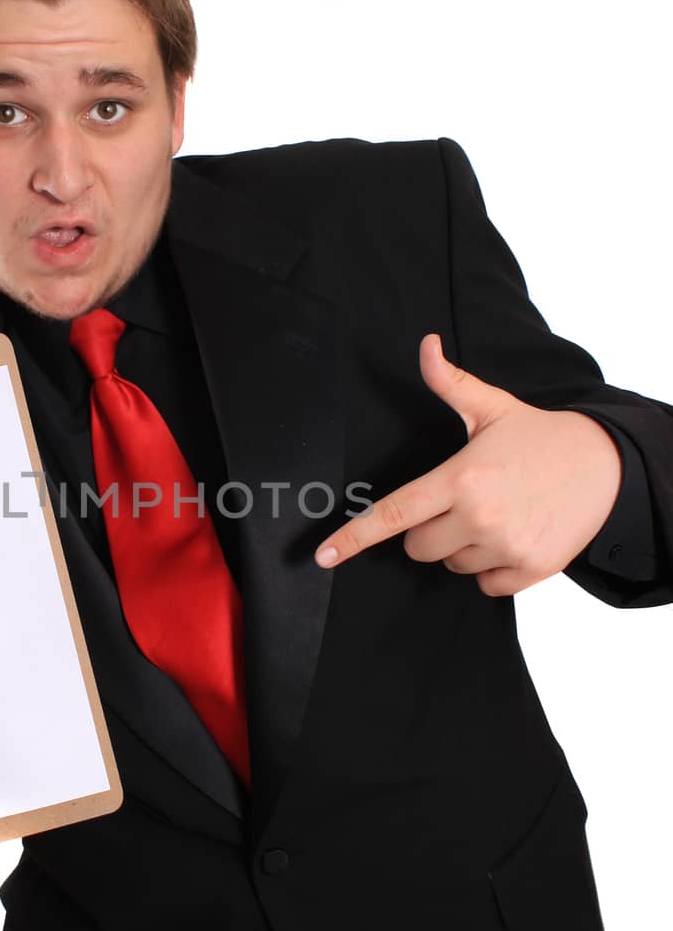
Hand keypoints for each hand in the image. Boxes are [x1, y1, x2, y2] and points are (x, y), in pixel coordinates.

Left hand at [314, 333, 623, 596]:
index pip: (395, 513)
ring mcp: (505, 545)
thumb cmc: (540, 437)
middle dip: (431, 530)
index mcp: (461, 478)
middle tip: (466, 503)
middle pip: (419, 548)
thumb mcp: (492, 408)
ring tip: (498, 514)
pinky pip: (487, 585)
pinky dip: (494, 568)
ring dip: (465, 547)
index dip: (354, 536)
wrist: (606, 465)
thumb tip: (424, 346)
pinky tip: (515, 535)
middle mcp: (479, 515)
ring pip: (453, 566)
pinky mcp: (530, 569)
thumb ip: (450, 383)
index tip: (324, 556)